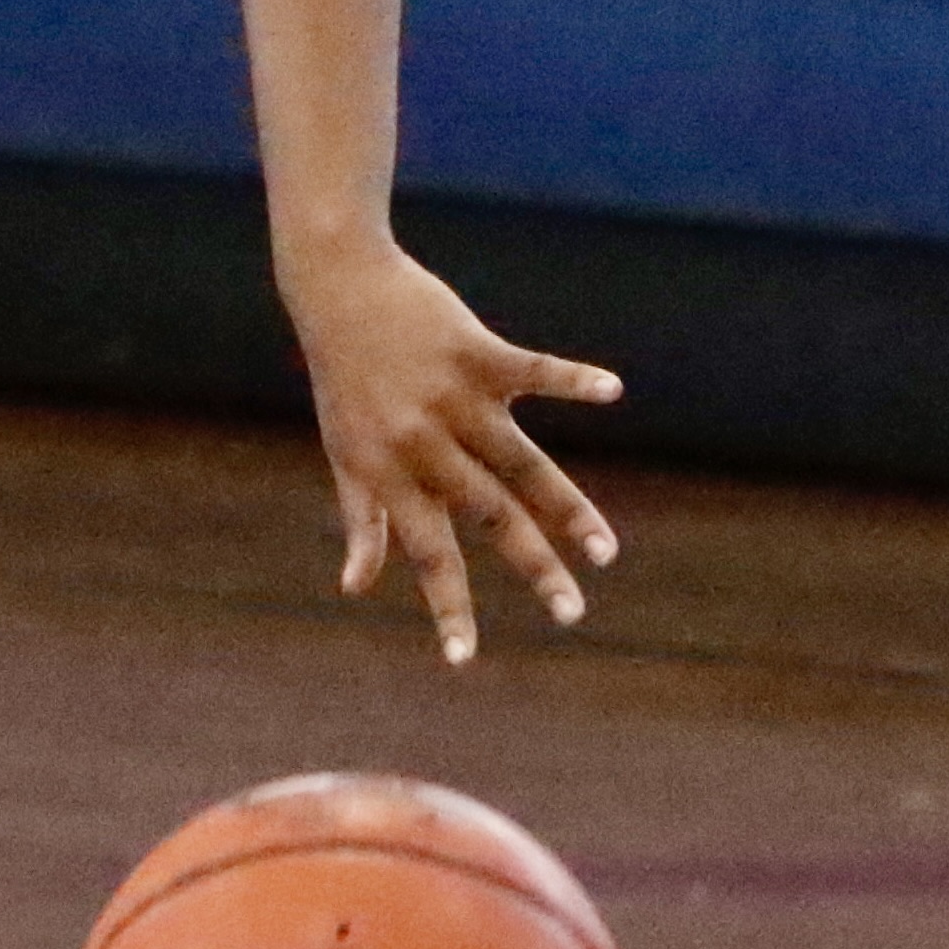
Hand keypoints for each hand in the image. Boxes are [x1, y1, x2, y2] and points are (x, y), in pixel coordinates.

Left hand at [285, 238, 624, 665]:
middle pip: (489, 516)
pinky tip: (611, 392)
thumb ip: (362, 521)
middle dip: (532, 567)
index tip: (464, 660)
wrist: (337, 288)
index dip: (444, 605)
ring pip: (522, 461)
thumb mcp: (344, 453)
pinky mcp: (475, 352)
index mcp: (391, 474)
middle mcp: (424, 444)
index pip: (424, 553)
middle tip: (572, 613)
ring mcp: (452, 398)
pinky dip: (571, 380)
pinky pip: (531, 370)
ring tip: (604, 549)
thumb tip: (356, 588)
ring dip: (567, 506)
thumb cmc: (344, 380)